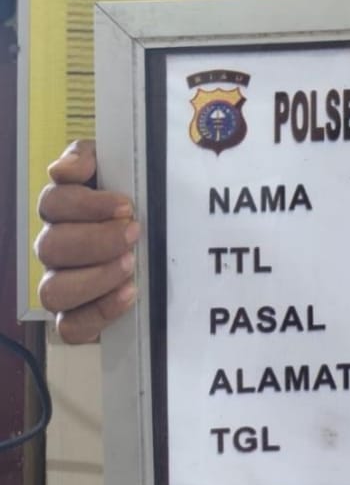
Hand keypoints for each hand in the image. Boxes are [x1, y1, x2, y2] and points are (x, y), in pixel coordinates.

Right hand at [34, 139, 138, 342]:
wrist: (166, 239)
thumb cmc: (136, 199)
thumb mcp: (119, 165)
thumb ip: (89, 157)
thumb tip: (64, 170)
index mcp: (63, 209)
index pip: (53, 202)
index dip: (86, 204)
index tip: (126, 205)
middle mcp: (55, 247)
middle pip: (49, 246)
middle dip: (95, 240)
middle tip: (133, 233)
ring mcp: (61, 284)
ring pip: (52, 291)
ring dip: (94, 278)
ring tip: (130, 264)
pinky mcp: (77, 316)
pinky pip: (70, 327)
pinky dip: (98, 312)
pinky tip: (129, 293)